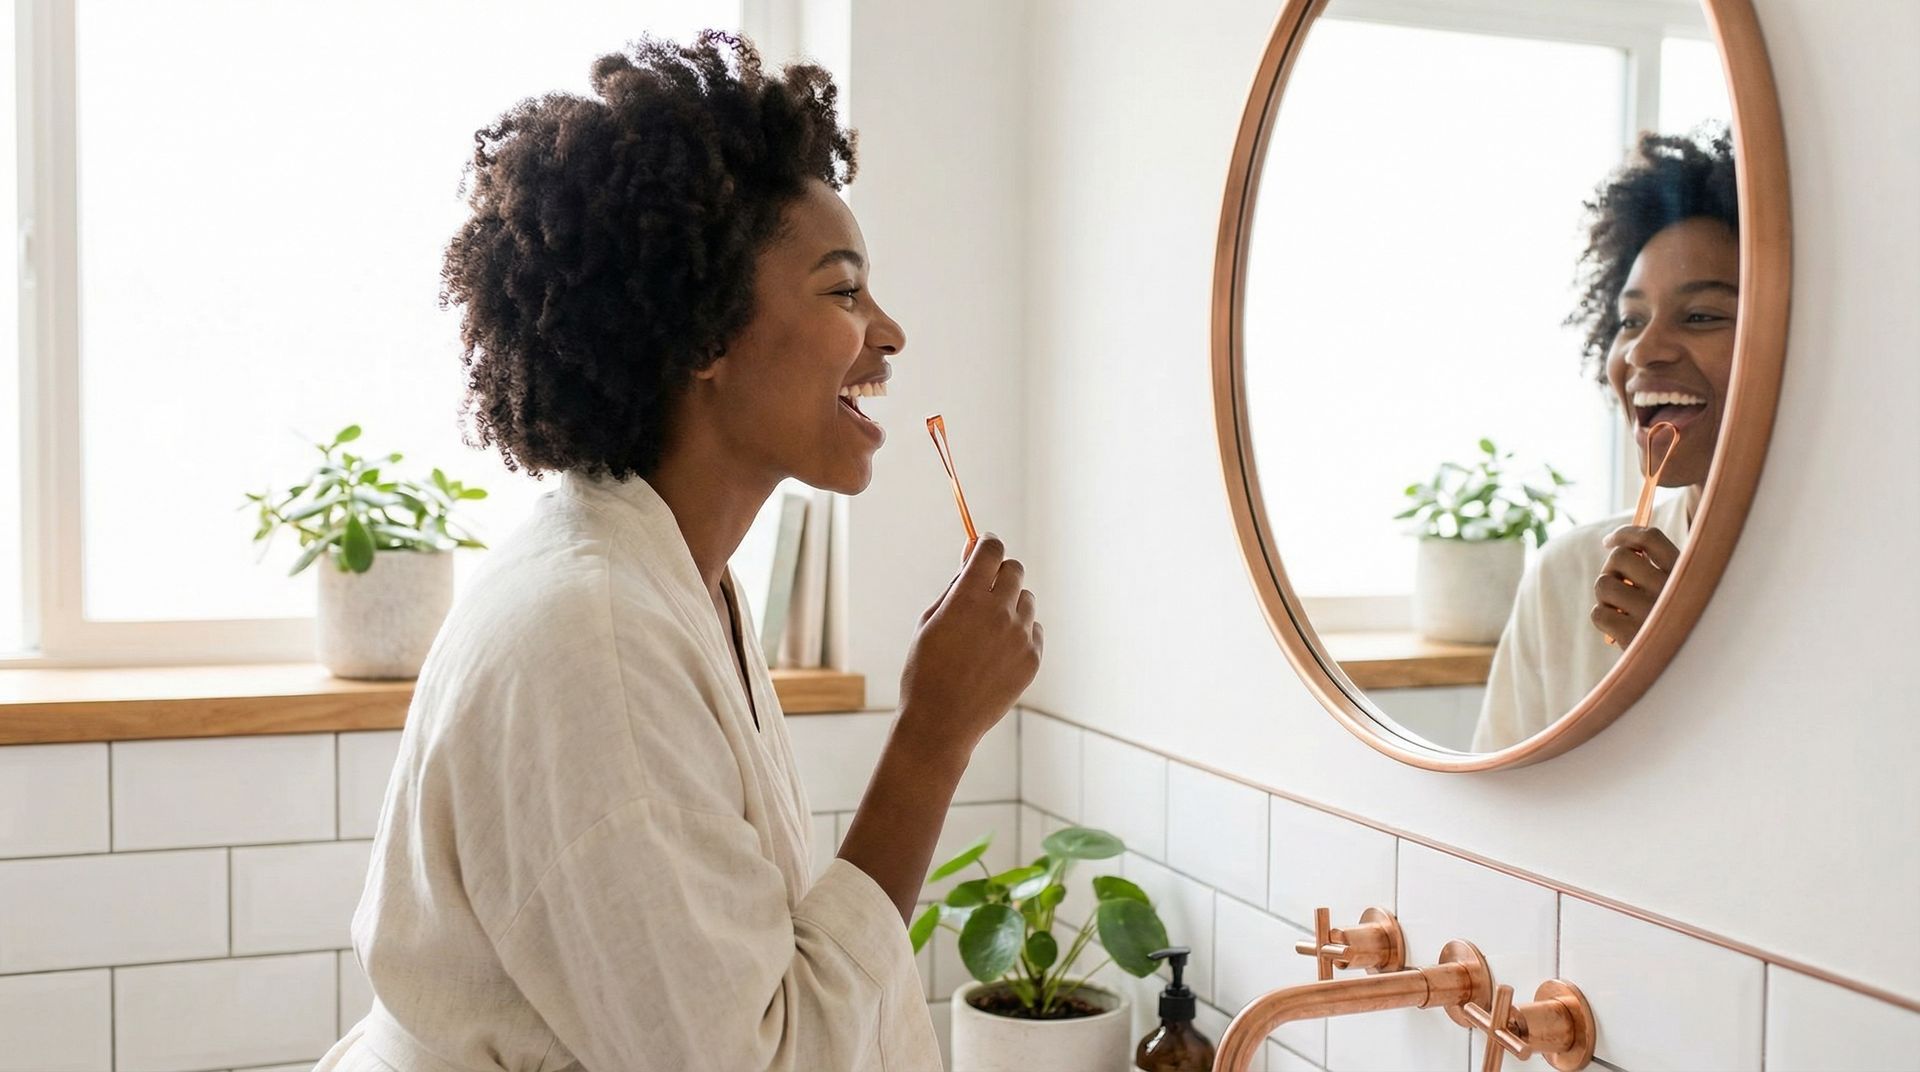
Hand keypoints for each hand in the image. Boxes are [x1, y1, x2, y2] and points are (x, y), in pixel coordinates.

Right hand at [897, 533, 1042, 759]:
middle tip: (982, 592)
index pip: (991, 550)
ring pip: (1026, 599)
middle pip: (1014, 569)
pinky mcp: (1032, 659)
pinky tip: (996, 653)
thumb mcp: (930, 620)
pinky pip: (1034, 629)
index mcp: (968, 598)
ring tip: (985, 632)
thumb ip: (955, 584)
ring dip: (1010, 605)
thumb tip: (971, 552)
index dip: (986, 545)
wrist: (941, 723)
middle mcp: (999, 613)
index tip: (981, 549)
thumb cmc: (926, 669)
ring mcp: (1020, 637)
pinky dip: (1019, 633)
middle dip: (998, 573)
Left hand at [1590, 525, 1679, 647]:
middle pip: (1620, 557)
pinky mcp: (1634, 637)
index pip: (1651, 538)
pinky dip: (1603, 618)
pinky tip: (1619, 628)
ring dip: (1605, 595)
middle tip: (1617, 583)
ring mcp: (1652, 613)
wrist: (1692, 674)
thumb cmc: (1681, 625)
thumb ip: (1659, 568)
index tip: (1610, 542)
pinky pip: (1598, 613)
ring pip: (1603, 584)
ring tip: (1620, 608)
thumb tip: (1618, 546)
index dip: (1625, 534)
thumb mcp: (1681, 592)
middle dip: (1611, 568)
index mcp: (1687, 574)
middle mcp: (1672, 589)